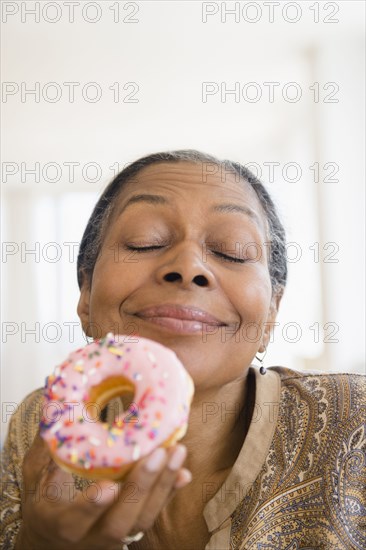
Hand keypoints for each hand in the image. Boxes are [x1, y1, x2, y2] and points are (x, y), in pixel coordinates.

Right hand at [16, 433, 191, 549]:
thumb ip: (45, 451)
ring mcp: (114, 536)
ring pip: (143, 520)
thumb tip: (52, 409)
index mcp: (61, 523)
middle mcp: (90, 536)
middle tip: (158, 454)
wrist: (55, 540)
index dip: (91, 505)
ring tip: (177, 452)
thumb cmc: (44, 503)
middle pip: (120, 521)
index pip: (74, 519)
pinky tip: (183, 472)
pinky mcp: (132, 529)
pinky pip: (154, 514)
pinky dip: (169, 492)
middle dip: (141, 488)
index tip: (108, 486)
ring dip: (163, 485)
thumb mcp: (34, 479)